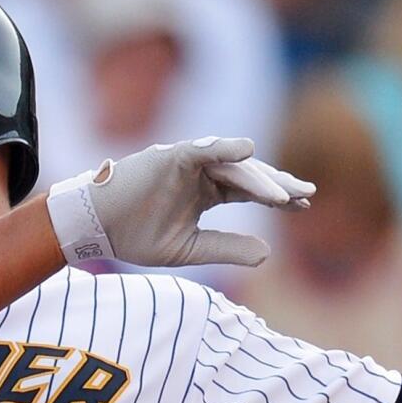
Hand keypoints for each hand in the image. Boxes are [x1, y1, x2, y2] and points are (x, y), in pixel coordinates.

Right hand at [46, 136, 314, 267]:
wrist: (95, 228)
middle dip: (278, 184)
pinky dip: (225, 147)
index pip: (250, 191)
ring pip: (233, 166)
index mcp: (207, 193)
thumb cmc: (135, 235)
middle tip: (307, 194)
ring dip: (259, 180)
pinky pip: (203, 149)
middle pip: (249, 175)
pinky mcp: (170, 157)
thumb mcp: (189, 248)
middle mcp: (202, 174)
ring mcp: (188, 163)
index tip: (304, 205)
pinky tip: (248, 149)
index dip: (277, 197)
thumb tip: (268, 255)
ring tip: (283, 196)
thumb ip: (226, 248)